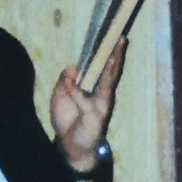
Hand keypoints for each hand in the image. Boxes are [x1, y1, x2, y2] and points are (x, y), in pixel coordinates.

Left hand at [51, 37, 124, 173]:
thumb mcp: (60, 94)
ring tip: (115, 53)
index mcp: (92, 86)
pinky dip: (75, 91)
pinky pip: (84, 99)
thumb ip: (65, 80)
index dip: (104, 53)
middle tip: (121, 38)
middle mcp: (101, 93)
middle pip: (110, 70)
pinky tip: (72, 82)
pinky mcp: (96, 114)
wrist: (71, 145)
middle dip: (116, 54)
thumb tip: (73, 68)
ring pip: (108, 81)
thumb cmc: (67, 119)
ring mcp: (101, 103)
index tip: (108, 36)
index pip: (100, 66)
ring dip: (112, 67)